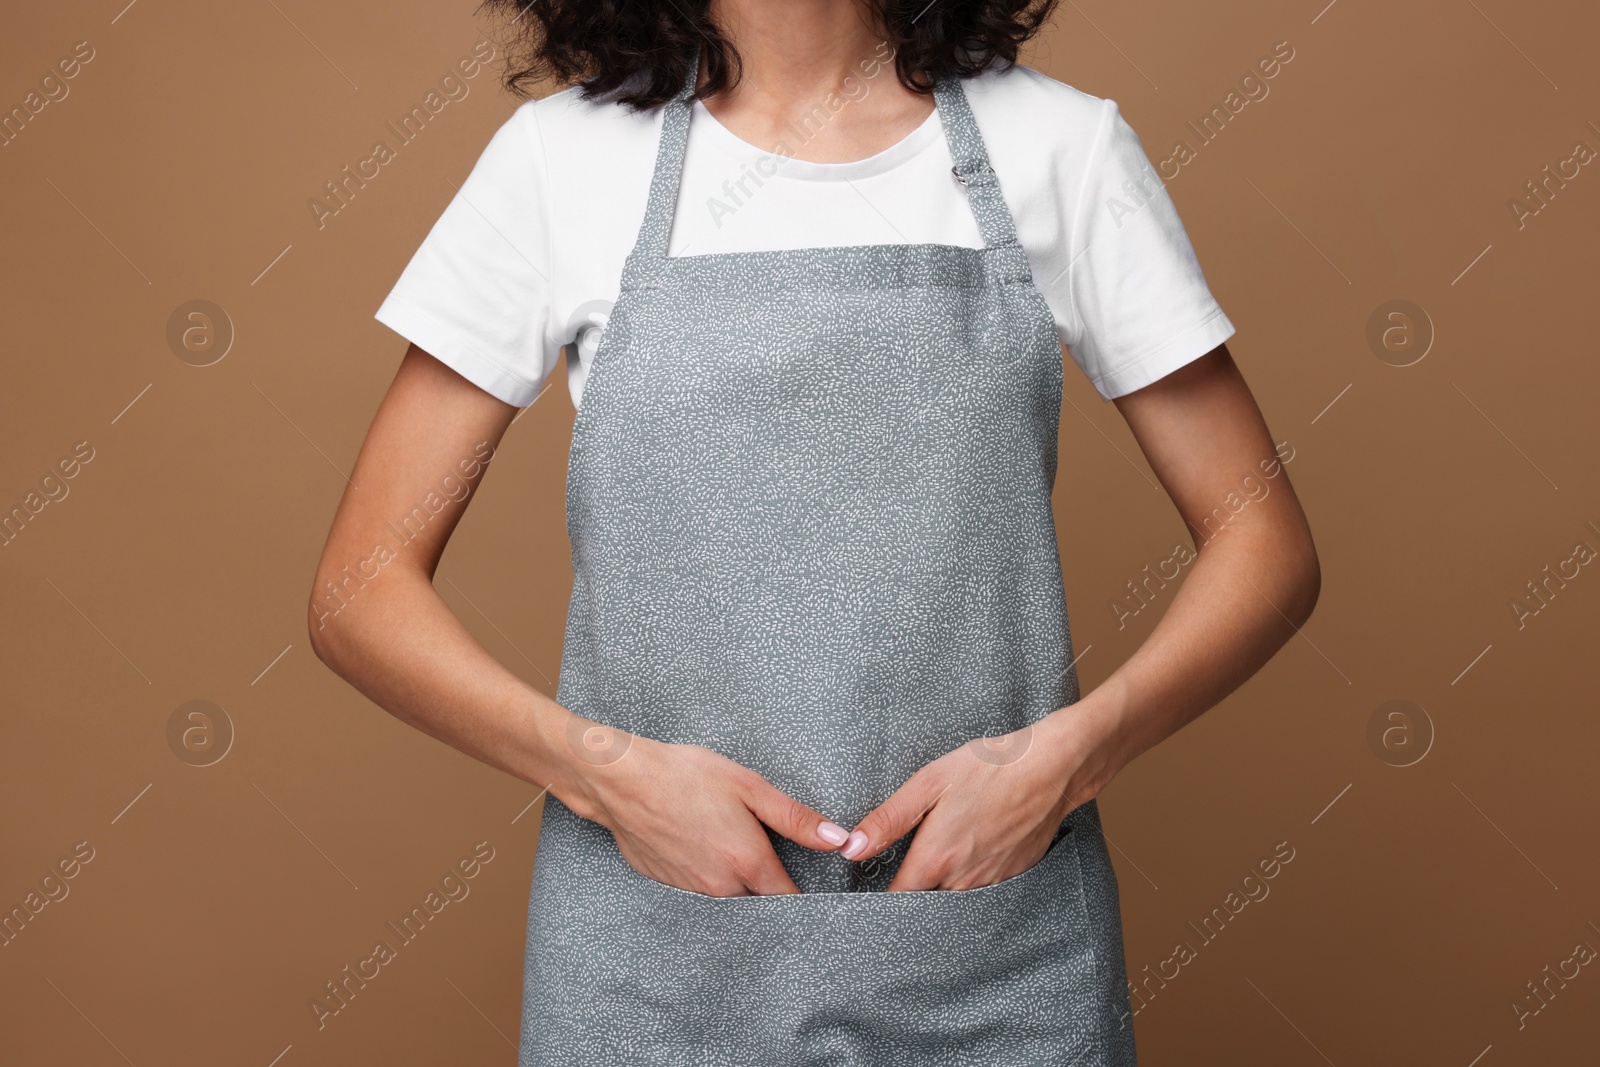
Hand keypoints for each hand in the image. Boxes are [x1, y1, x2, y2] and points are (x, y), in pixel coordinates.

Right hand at [553, 715, 850, 896]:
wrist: (622, 781)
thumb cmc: (687, 776)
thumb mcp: (749, 787)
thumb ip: (796, 818)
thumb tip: (838, 839)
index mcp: (748, 864)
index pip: (789, 900)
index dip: (801, 893)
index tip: (805, 879)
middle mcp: (721, 887)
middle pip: (759, 903)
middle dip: (768, 887)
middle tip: (765, 854)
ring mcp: (691, 891)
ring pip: (728, 899)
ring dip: (735, 882)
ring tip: (728, 844)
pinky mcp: (667, 885)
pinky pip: (698, 892)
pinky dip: (706, 876)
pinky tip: (699, 845)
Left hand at [841, 700, 1125, 890]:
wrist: (1050, 768)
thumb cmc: (988, 768)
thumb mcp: (928, 783)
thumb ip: (888, 819)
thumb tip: (851, 848)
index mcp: (936, 859)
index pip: (896, 900)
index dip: (879, 897)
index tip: (869, 887)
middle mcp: (963, 881)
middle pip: (924, 904)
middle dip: (911, 893)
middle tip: (902, 871)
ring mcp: (991, 882)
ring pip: (953, 900)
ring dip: (940, 888)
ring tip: (937, 857)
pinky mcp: (1013, 876)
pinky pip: (980, 890)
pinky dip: (968, 880)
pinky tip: (968, 852)